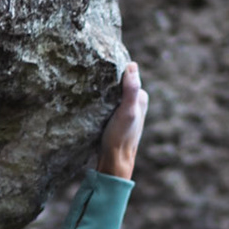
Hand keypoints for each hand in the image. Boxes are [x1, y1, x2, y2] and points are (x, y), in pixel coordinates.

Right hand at [96, 62, 147, 178]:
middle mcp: (135, 103)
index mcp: (141, 98)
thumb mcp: (126, 112)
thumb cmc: (120, 137)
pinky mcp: (114, 119)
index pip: (128, 75)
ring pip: (112, 94)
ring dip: (101, 90)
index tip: (100, 68)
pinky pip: (106, 104)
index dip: (115, 70)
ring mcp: (125, 111)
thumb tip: (132, 66)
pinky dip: (99, 101)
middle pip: (120, 83)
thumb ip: (131, 90)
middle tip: (90, 77)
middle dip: (107, 80)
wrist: (113, 162)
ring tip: (87, 87)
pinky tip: (89, 101)